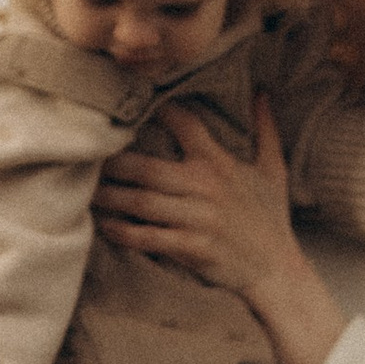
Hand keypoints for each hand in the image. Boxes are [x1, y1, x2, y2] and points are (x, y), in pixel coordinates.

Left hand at [95, 96, 296, 297]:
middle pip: (147, 167)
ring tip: (86, 189)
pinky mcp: (192, 248)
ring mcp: (197, 219)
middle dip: (114, 161)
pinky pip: (149, 237)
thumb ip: (266, 129)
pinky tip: (105, 226)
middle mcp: (205, 188)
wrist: (278, 273)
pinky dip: (124, 232)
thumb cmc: (271, 221)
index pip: (184, 124)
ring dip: (110, 196)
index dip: (156, 108)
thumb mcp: (274, 171)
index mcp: (220, 164)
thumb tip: (263, 91)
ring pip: (141, 202)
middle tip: (86, 155)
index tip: (128, 100)